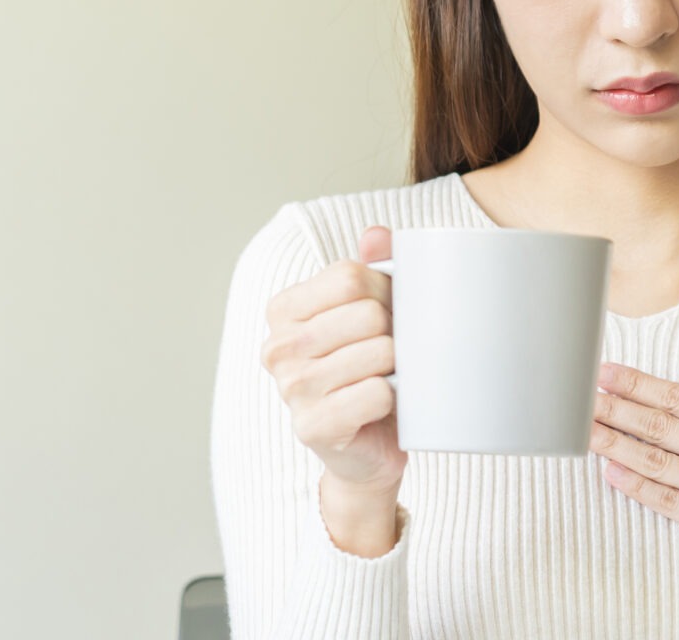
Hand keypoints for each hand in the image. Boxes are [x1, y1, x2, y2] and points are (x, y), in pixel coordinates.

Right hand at [260, 226, 405, 497]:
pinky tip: (386, 404)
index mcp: (285, 308)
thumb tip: (376, 235)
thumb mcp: (372, 309)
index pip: (351, 275)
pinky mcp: (313, 427)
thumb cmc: (371, 367)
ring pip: (380, 352)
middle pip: (368, 313)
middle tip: (394, 352)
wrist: (373, 442)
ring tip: (389, 377)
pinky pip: (377, 393)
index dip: (387, 290)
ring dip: (400, 366)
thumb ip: (374, 264)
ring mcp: (291, 389)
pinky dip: (395, 397)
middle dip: (397, 331)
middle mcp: (278, 347)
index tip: (389, 311)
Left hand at [589, 328, 678, 579]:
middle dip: (614, 409)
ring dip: (614, 443)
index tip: (608, 374)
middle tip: (580, 398)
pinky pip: (666, 501)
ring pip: (655, 460)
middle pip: (659, 425)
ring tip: (584, 431)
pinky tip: (610, 472)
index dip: (638, 384)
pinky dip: (635, 486)